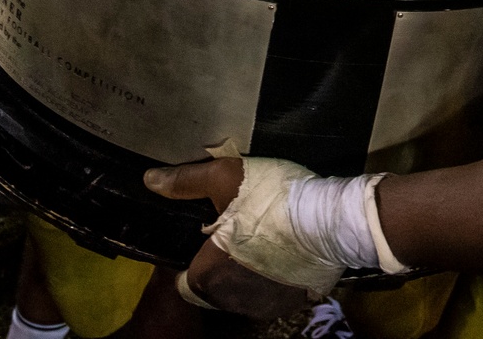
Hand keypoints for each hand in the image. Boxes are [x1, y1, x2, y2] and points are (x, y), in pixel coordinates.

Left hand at [145, 158, 318, 318]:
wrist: (332, 221)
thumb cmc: (272, 200)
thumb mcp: (224, 177)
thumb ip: (186, 182)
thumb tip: (150, 181)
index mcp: (206, 276)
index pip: (182, 281)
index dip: (189, 261)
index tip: (204, 240)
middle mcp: (230, 300)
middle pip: (213, 287)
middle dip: (218, 266)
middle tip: (233, 234)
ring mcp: (264, 305)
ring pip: (242, 293)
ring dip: (245, 275)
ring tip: (259, 242)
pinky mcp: (293, 303)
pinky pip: (272, 293)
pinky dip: (274, 278)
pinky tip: (284, 254)